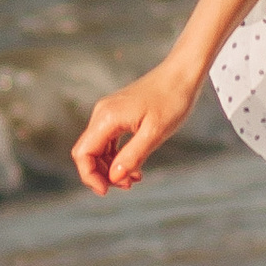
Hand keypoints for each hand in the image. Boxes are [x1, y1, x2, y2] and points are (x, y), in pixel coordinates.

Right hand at [71, 63, 197, 193]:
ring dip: (112, 167)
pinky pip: (110, 140)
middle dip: (102, 174)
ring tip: (135, 179)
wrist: (182, 74)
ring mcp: (109, 113)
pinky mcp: (118, 114)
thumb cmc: (172, 100)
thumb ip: (132, 156)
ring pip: (99, 148)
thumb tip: (114, 177)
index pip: (83, 153)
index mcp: (107, 118)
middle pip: (88, 152)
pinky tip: (135, 167)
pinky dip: (118, 156)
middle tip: (128, 186)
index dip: (90, 176)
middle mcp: (102, 114)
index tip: (108, 191)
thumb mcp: (155, 133)